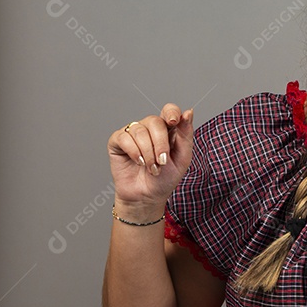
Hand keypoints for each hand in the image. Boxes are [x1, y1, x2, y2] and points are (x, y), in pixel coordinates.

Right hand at [108, 104, 193, 218]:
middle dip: (160, 144)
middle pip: (154, 121)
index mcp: (168, 129)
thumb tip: (188, 112)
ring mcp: (132, 133)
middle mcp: (149, 128)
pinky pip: (124, 137)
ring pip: (139, 131)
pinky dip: (134, 152)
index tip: (174, 122)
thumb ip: (186, 135)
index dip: (171, 112)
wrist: (147, 196)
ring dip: (148, 153)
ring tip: (152, 168)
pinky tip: (139, 162)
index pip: (169, 110)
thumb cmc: (165, 178)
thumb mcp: (182, 158)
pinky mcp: (117, 141)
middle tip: (162, 162)